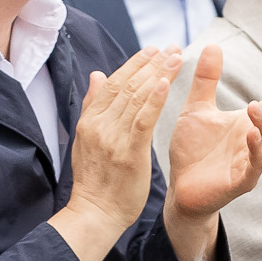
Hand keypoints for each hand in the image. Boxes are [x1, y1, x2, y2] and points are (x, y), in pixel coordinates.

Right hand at [62, 47, 180, 232]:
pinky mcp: (128, 153)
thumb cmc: (94, 180)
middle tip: (171, 47)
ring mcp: (112, 138)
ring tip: (176, 57)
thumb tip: (95, 74)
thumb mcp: (85, 139)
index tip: (153, 49)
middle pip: (126, 86)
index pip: (111, 83)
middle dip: (150, 64)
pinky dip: (154, 100)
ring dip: (158, 74)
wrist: (94, 213)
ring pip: (136, 98)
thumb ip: (92, 106)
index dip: (133, 64)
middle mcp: (99, 125)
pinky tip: (166, 83)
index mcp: (89, 121)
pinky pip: (142, 121)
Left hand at [164, 46, 261, 222]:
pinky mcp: (241, 182)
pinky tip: (251, 135)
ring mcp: (251, 162)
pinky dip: (255, 150)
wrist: (181, 188)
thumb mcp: (197, 108)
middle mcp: (256, 141)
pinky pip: (254, 166)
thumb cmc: (193, 149)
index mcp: (249, 123)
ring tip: (254, 106)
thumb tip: (213, 44)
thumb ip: (206, 79)